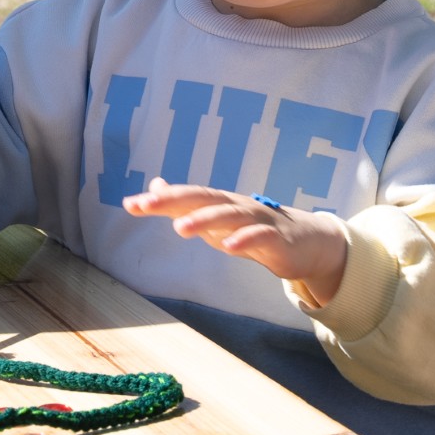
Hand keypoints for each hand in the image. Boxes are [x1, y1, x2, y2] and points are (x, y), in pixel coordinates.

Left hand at [123, 177, 349, 304]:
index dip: (158, 200)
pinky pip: (259, 236)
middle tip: (145, 205)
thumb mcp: (214, 219)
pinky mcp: (276, 238)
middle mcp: (234, 206)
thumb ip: (184, 205)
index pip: (184, 198)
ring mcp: (256, 219)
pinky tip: (228, 247)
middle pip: (202, 198)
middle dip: (173, 200)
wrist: (304, 243)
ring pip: (229, 215)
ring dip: (204, 220)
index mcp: (217, 203)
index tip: (131, 204)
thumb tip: (154, 187)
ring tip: (180, 228)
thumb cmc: (252, 229)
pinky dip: (244, 240)